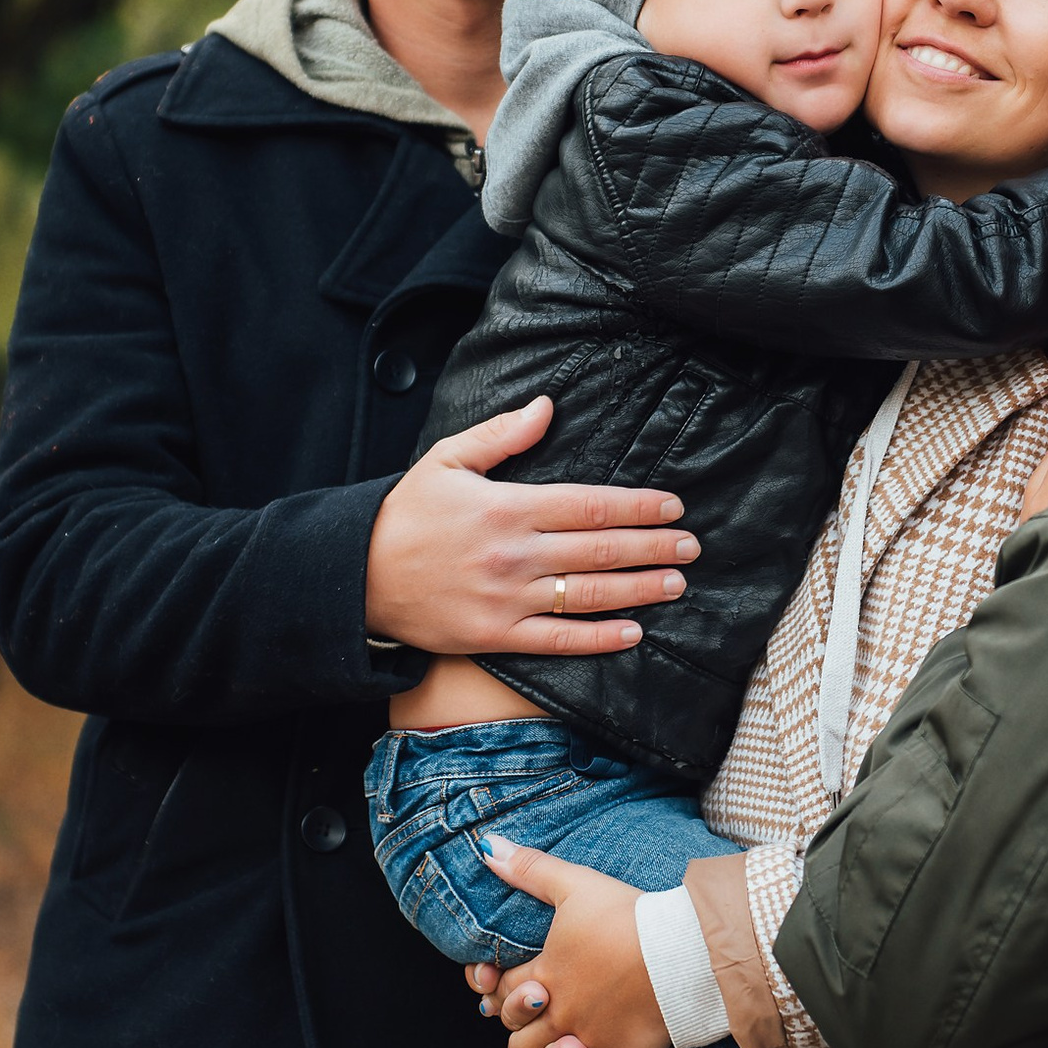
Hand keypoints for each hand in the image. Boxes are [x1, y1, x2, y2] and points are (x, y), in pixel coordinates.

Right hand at [366, 397, 698, 655]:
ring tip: (675, 584)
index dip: (639, 507)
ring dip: (639, 588)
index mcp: (509, 507)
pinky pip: (558, 640)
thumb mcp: (447, 460)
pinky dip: (599, 638)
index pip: (592, 505)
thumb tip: (548, 406)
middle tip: (690, 547)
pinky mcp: (495, 636)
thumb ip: (502, 434)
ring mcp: (507, 599)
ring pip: (589, 594)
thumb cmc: (405, 514)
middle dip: (652, 547)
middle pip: (601, 548)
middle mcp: (515, 554)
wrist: (357, 576)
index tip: (672, 508)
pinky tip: (632, 631)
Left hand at [473, 833, 672, 1047]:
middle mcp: (564, 1014)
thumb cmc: (627, 915)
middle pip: (519, 1043)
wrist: (684, 949)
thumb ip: (530, 869)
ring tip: (570, 1041)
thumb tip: (487, 846)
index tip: (505, 980)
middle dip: (522, 1030)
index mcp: (546, 976)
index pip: (503, 991)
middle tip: (542, 1010)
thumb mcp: (575, 884)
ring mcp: (595, 1040)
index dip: (497, 986)